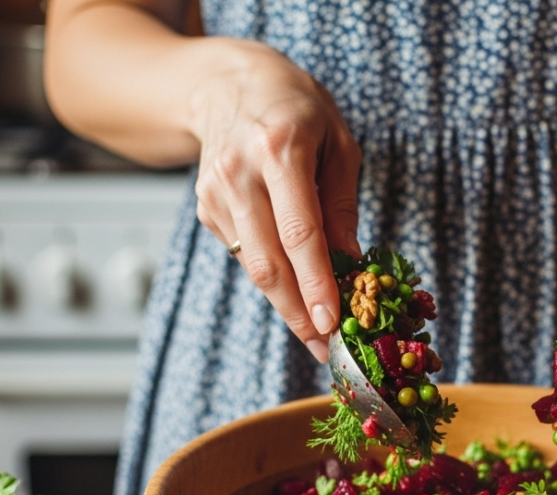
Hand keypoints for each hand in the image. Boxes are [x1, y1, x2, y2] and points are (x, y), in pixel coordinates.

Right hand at [190, 40, 362, 362]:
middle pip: (268, 262)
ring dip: (286, 306)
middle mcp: (240, 173)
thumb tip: (352, 260)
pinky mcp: (205, 208)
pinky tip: (294, 282)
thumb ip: (342, 203)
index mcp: (280, 150)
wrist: (224, 82)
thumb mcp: (337, 142)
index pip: (300, 232)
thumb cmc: (296, 108)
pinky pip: (243, 253)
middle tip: (327, 348)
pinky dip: (272, 276)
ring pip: (252, 268)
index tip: (332, 323)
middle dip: (299, 314)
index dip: (316, 284)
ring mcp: (216, 193)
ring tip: (317, 333)